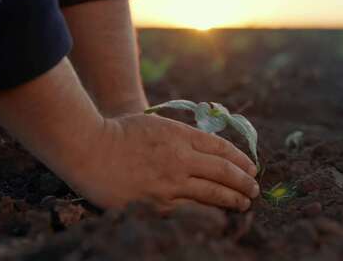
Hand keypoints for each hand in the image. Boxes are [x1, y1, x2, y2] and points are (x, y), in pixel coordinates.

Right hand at [64, 114, 259, 211]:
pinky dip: (210, 214)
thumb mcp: (157, 124)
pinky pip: (191, 211)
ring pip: (213, 195)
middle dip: (244, 183)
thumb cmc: (119, 132)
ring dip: (234, 200)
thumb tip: (209, 149)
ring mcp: (170, 184)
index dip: (242, 160)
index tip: (251, 168)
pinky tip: (219, 217)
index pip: (223, 149)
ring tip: (245, 203)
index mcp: (182, 136)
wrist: (88, 148)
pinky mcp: (157, 204)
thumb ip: (183, 136)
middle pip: (224, 173)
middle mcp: (181, 159)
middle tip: (255, 189)